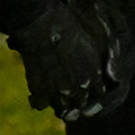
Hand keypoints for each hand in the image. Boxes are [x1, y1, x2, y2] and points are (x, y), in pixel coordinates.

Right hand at [9, 0, 127, 120]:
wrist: (42, 25)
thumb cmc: (67, 24)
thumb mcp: (88, 40)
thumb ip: (92, 59)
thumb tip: (92, 66)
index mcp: (95, 74)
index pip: (99, 93)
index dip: (91, 92)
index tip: (85, 89)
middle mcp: (80, 87)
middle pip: (81, 104)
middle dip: (76, 101)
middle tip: (68, 96)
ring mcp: (60, 92)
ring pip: (62, 109)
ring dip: (58, 105)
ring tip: (52, 98)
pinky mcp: (40, 92)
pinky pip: (41, 105)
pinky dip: (38, 101)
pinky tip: (35, 94)